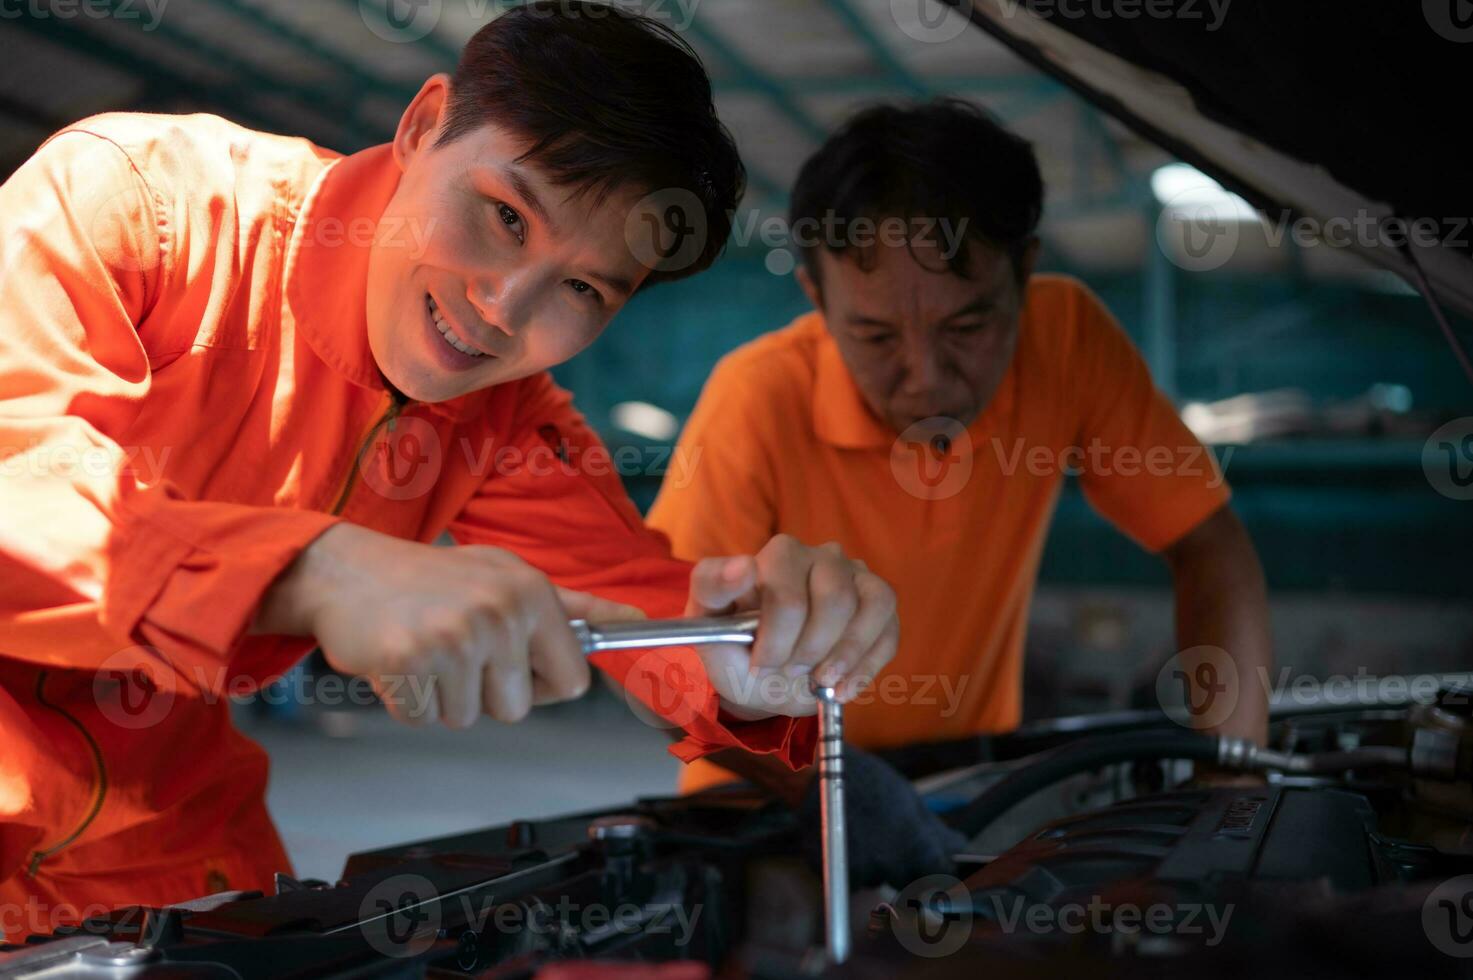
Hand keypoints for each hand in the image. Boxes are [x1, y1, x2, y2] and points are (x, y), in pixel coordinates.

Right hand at [252, 524, 643, 728]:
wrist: (350, 571)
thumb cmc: (438, 578)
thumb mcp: (512, 576)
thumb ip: (576, 609)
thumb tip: (640, 622)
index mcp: (533, 593)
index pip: (572, 682)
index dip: (541, 685)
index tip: (514, 665)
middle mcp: (499, 612)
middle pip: (516, 709)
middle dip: (485, 693)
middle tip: (457, 649)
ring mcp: (453, 638)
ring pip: (468, 718)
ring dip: (444, 696)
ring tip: (427, 649)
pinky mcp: (409, 661)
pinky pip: (424, 717)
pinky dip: (408, 700)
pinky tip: (400, 659)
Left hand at [683, 535, 897, 718]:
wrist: (767, 678)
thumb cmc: (737, 648)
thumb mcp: (708, 627)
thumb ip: (712, 589)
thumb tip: (743, 566)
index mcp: (775, 556)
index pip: (785, 580)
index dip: (776, 633)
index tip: (759, 663)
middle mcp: (816, 555)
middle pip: (834, 597)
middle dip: (810, 649)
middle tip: (787, 671)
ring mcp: (851, 574)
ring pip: (870, 606)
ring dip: (843, 656)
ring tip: (818, 680)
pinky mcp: (878, 600)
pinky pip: (888, 627)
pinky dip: (865, 666)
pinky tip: (841, 686)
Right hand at [800, 747, 968, 888]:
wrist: (815, 773)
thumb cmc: (868, 780)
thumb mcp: (908, 798)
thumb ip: (936, 830)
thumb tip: (960, 847)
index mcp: (916, 849)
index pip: (939, 876)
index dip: (937, 869)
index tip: (932, 862)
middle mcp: (890, 867)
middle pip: (907, 882)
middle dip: (903, 867)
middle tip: (891, 840)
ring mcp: (860, 874)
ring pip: (875, 879)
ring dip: (873, 864)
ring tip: (863, 831)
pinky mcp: (832, 877)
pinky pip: (848, 879)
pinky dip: (847, 865)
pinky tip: (845, 839)